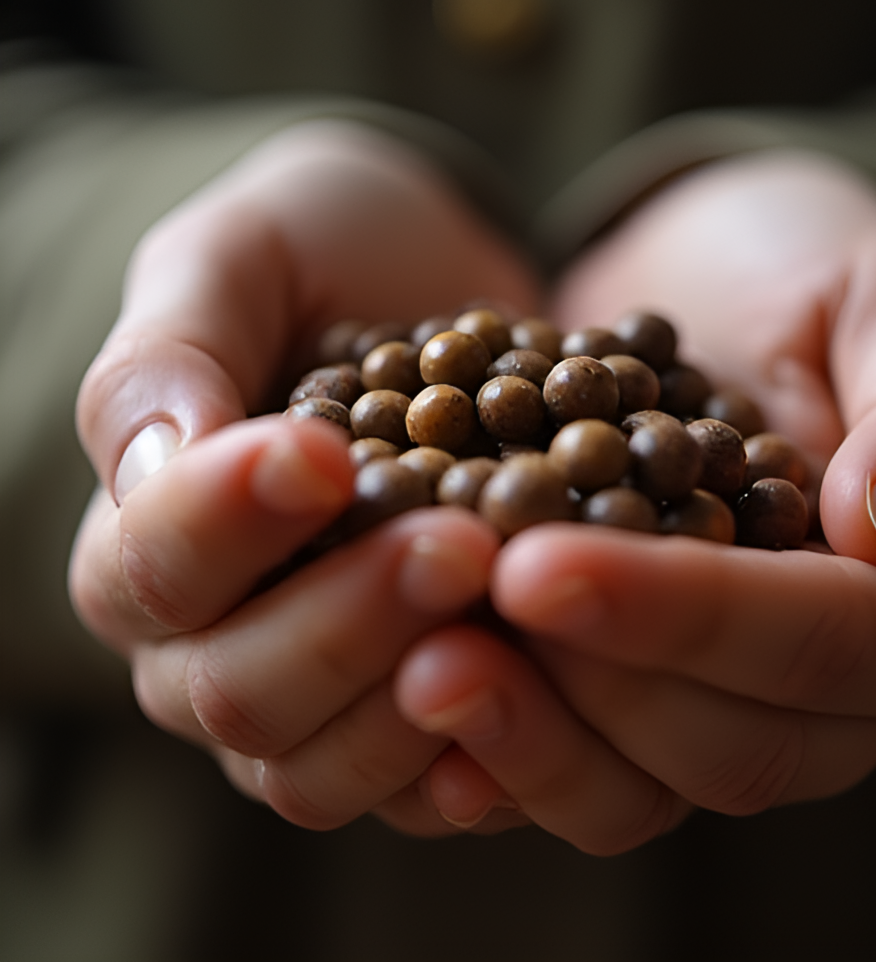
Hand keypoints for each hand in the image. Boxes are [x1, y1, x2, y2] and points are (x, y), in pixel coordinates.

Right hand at [71, 120, 540, 828]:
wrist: (445, 289)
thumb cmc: (325, 257)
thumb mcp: (240, 257)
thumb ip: (174, 351)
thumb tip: (152, 464)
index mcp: (151, 537)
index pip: (153, 568)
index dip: (224, 523)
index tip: (321, 453)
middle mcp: (217, 641)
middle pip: (240, 693)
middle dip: (347, 623)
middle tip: (458, 541)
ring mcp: (322, 697)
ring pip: (327, 770)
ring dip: (422, 700)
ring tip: (513, 599)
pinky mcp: (425, 715)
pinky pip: (438, 787)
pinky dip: (493, 754)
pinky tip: (556, 691)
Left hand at [394, 151, 875, 851]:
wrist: (696, 283)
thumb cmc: (805, 275)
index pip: (822, 644)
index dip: (687, 617)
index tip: (542, 564)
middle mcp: (836, 699)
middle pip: (726, 746)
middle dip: (587, 690)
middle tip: (447, 628)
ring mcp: (724, 713)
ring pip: (638, 788)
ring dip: (525, 740)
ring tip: (413, 668)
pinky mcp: (631, 701)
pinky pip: (569, 764)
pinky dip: (492, 745)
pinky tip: (409, 694)